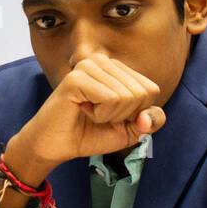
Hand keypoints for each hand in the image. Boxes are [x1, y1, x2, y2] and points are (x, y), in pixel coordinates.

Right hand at [5, 54, 166, 183]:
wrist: (56, 146)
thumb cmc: (89, 134)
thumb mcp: (129, 131)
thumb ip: (150, 122)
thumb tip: (147, 117)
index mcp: (117, 69)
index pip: (150, 90)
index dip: (136, 114)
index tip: (111, 116)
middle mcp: (103, 61)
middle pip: (140, 93)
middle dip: (122, 116)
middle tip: (98, 116)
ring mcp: (88, 66)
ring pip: (125, 96)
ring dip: (109, 116)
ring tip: (89, 113)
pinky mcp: (77, 78)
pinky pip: (109, 98)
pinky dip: (99, 114)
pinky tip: (82, 110)